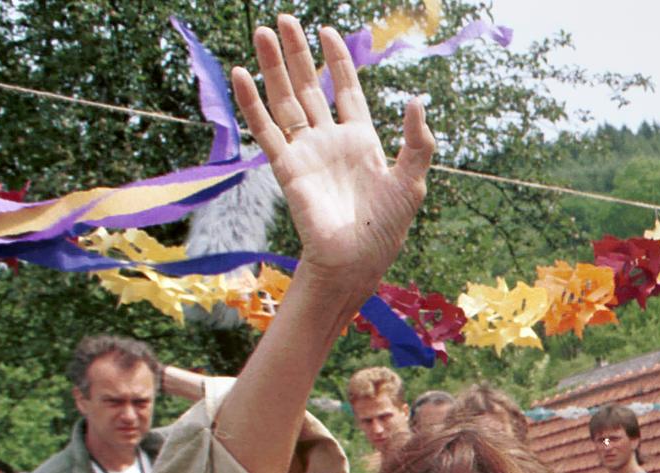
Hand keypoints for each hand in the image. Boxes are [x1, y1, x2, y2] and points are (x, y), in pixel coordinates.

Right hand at [230, 17, 432, 289]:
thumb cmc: (385, 229)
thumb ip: (417, 142)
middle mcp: (330, 141)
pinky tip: (241, 74)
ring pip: (285, 100)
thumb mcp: (410, 182)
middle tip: (284, 18)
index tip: (326, 30)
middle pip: (309, 86)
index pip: (345, 89)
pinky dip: (252, 103)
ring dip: (273, 67)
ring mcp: (306, 152)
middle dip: (297, 53)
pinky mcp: (287, 168)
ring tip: (263, 32)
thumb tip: (416, 101)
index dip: (336, 60)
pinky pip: (266, 130)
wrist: (355, 262)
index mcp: (361, 140)